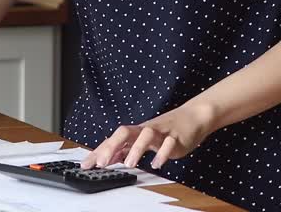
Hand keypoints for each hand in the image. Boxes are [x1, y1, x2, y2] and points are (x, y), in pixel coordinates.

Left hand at [81, 102, 216, 169]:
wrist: (193, 117)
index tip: (86, 164)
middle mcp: (146, 130)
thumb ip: (126, 149)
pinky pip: (169, 144)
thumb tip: (106, 158)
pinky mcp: (176, 137)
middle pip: (125, 132)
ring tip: (129, 164)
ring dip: (136, 149)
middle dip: (111, 146)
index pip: (113, 139)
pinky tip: (157, 164)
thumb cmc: (166, 131)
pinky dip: (162, 153)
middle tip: (102, 163)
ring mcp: (161, 132)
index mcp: (136, 132)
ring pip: (146, 135)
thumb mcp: (143, 140)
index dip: (99, 151)